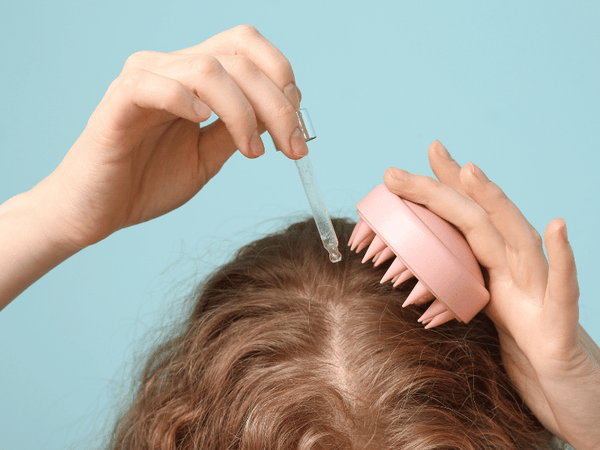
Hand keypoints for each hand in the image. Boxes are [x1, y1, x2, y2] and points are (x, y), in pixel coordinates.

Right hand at [33, 25, 305, 250]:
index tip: (298, 129)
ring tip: (252, 151)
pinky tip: (202, 125)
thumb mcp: (209, 156)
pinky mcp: (118, 102)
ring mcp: (143, 79)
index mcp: (193, 76)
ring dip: (244, 111)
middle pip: (238, 56)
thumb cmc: (148, 181)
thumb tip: (281, 115)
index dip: (282, 80)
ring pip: (208, 69)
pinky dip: (188, 102)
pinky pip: (157, 85)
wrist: (98, 211)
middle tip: (292, 149)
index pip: (246, 48)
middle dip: (278, 103)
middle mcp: (170, 67)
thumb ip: (238, 130)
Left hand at [383, 141, 599, 448]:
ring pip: (520, 241)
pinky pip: (563, 291)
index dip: (439, 191)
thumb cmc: (533, 361)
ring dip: (496, 204)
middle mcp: (520, 276)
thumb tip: (418, 291)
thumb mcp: (489, 324)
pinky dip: (562, 259)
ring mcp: (541, 298)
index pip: (465, 223)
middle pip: (481, 222)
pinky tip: (557, 227)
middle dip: (443, 189)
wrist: (576, 400)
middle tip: (398, 169)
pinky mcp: (560, 331)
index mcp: (497, 273)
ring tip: (470, 171)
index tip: (402, 169)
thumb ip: (464, 299)